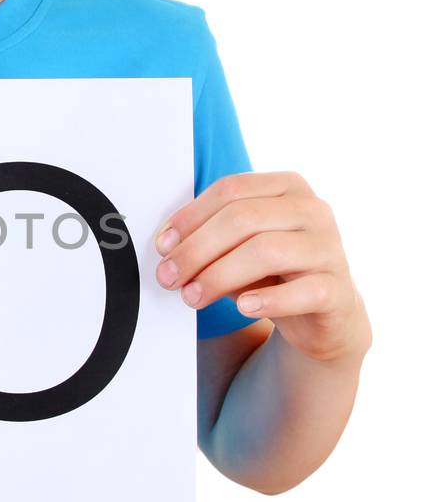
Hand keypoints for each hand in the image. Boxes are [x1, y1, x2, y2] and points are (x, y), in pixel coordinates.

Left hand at [153, 170, 371, 364]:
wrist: (324, 314)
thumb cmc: (274, 273)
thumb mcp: (239, 249)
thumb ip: (210, 240)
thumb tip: (167, 249)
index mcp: (286, 187)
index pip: (231, 190)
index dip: (190, 217)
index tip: (162, 246)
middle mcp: (313, 210)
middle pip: (243, 218)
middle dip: (197, 249)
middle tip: (169, 276)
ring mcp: (330, 247)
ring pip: (267, 250)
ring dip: (219, 275)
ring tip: (192, 296)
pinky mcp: (338, 289)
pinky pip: (303, 291)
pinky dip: (269, 300)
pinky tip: (243, 307)